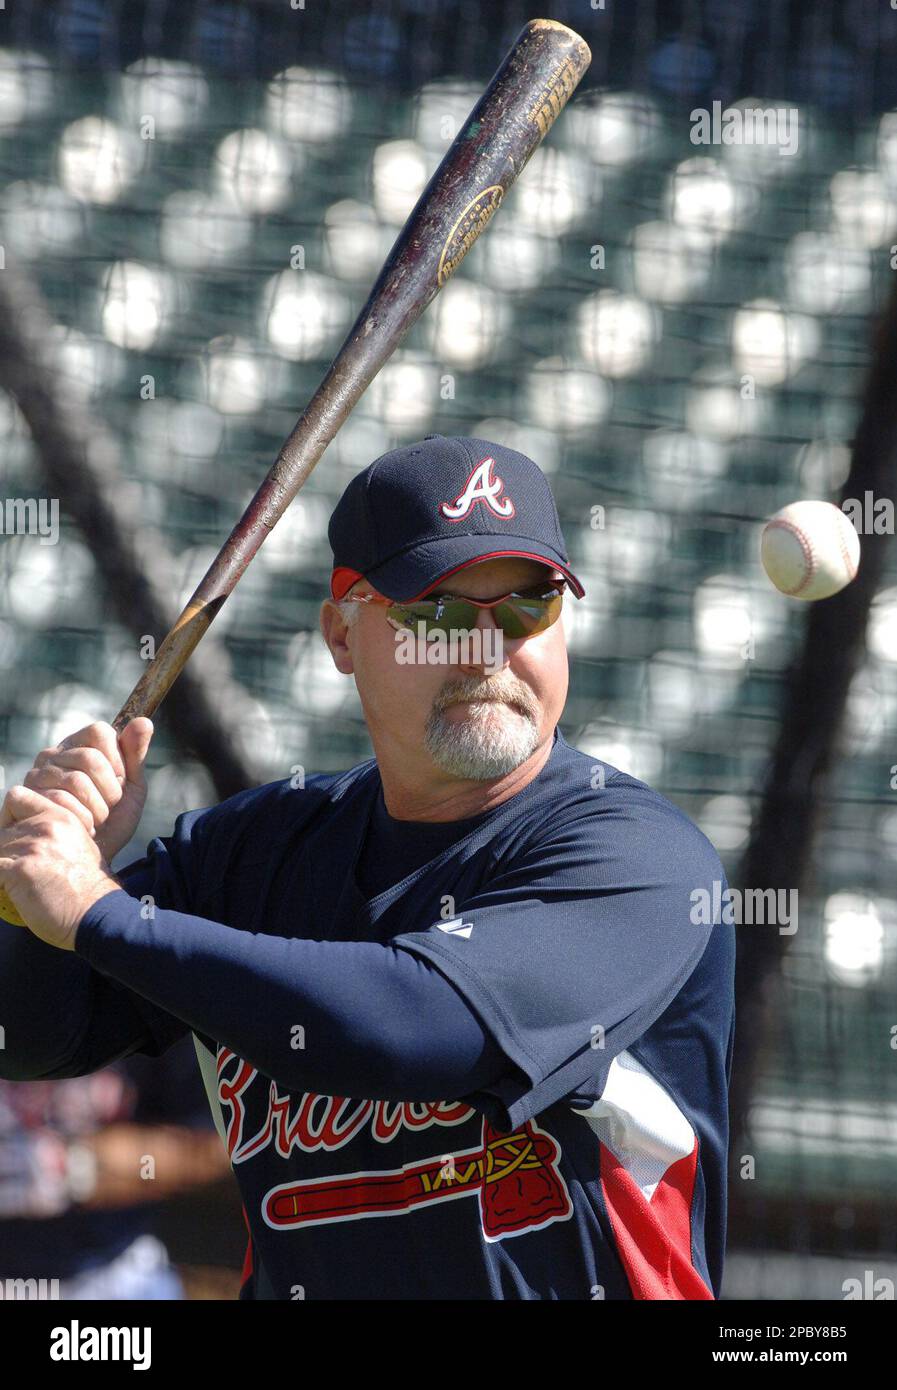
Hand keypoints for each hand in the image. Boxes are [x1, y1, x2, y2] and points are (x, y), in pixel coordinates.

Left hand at [0, 788, 119, 948]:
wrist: (95, 913)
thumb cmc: (88, 888)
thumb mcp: (79, 845)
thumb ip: (53, 832)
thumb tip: (25, 836)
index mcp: (62, 816)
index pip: (17, 796)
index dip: (9, 815)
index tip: (16, 834)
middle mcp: (47, 826)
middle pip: (2, 828)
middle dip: (6, 849)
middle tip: (20, 867)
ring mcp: (32, 846)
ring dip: (3, 866)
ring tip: (21, 882)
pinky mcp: (19, 869)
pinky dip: (0, 881)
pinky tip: (12, 890)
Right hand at [5, 718, 152, 862]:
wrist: (86, 863)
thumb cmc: (108, 824)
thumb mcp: (129, 791)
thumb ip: (135, 756)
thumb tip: (143, 721)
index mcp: (77, 747)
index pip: (100, 732)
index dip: (118, 760)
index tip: (119, 783)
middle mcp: (51, 756)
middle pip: (90, 758)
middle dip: (110, 791)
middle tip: (107, 810)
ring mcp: (33, 777)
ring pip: (76, 781)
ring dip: (97, 810)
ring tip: (95, 823)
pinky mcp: (20, 799)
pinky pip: (57, 801)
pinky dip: (78, 820)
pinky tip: (80, 830)